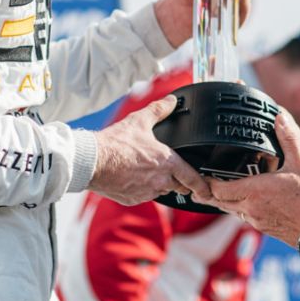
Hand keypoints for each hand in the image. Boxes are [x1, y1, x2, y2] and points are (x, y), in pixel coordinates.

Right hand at [89, 95, 211, 204]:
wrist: (92, 161)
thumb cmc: (115, 143)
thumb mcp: (140, 120)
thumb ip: (159, 110)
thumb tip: (172, 100)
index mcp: (167, 163)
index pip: (192, 178)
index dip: (202, 185)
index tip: (207, 191)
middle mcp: (160, 180)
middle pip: (178, 186)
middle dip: (179, 181)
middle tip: (176, 175)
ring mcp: (146, 192)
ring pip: (160, 190)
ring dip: (159, 183)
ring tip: (147, 170)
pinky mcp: (132, 199)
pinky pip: (143, 195)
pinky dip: (142, 188)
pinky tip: (133, 177)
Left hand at [195, 110, 299, 244]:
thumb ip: (289, 139)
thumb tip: (280, 117)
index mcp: (255, 192)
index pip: (218, 189)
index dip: (208, 181)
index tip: (204, 171)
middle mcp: (251, 209)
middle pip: (219, 201)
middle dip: (211, 190)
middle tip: (206, 177)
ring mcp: (256, 221)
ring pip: (230, 210)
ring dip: (226, 198)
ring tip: (223, 184)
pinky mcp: (263, 228)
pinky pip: (243, 216)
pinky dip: (239, 206)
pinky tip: (248, 196)